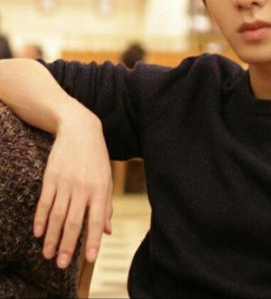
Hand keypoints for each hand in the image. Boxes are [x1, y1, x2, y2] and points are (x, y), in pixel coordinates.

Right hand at [33, 106, 112, 267]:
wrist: (80, 130)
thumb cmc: (96, 157)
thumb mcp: (106, 178)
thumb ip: (106, 205)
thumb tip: (107, 231)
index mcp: (100, 188)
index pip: (97, 219)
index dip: (93, 240)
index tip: (90, 258)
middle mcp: (83, 188)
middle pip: (73, 222)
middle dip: (68, 245)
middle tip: (62, 265)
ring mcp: (65, 183)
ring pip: (57, 216)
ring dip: (52, 238)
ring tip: (48, 255)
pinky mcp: (51, 178)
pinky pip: (44, 202)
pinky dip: (41, 219)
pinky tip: (38, 233)